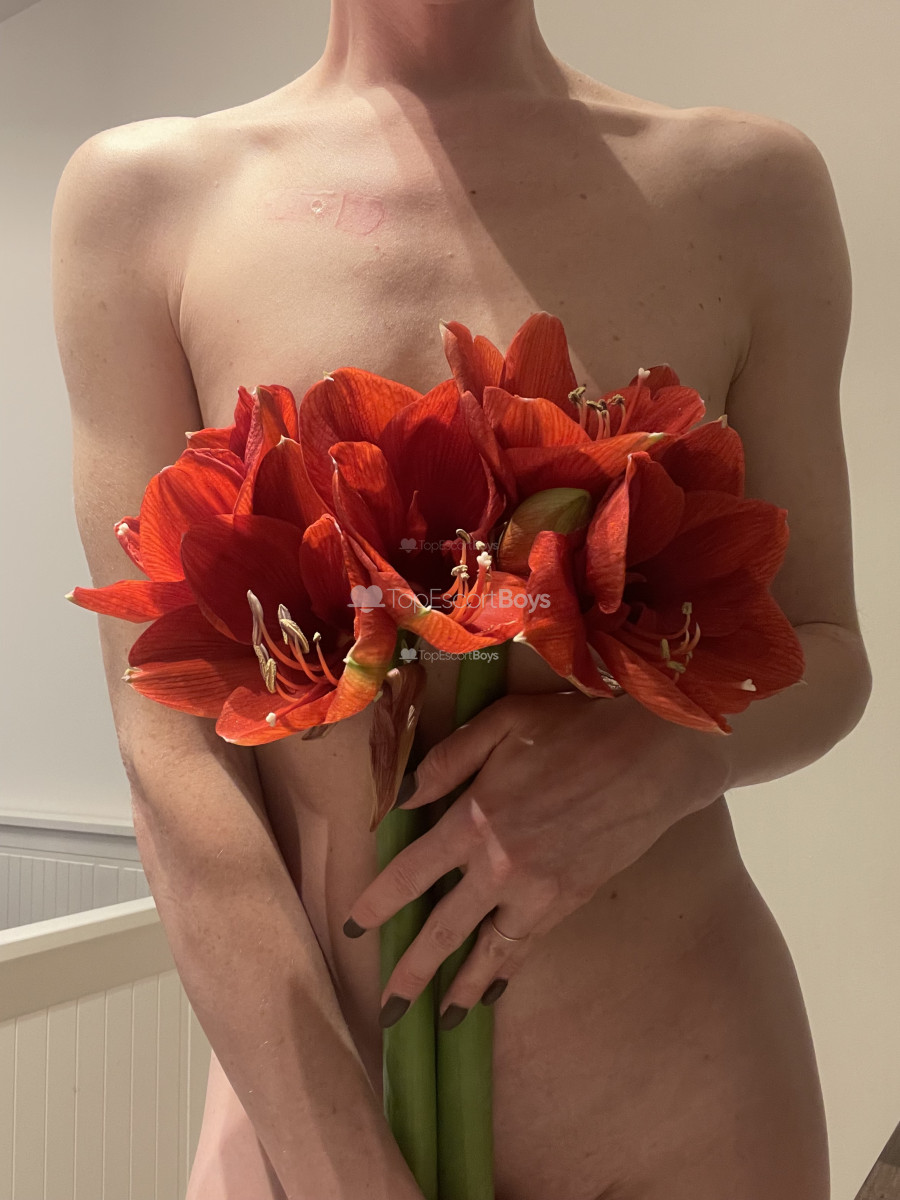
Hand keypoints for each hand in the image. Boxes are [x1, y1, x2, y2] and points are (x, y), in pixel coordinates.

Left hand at [343, 689, 729, 1030]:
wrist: (652, 757)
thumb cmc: (573, 729)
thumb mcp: (501, 724)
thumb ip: (446, 762)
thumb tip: (402, 798)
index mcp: (475, 821)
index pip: (410, 874)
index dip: (378, 904)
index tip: (354, 928)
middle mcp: (501, 867)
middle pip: (443, 930)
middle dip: (411, 973)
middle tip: (387, 1008)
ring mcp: (539, 891)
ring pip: (490, 952)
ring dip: (460, 988)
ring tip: (438, 1020)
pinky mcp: (572, 901)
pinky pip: (529, 946)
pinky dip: (508, 971)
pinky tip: (494, 990)